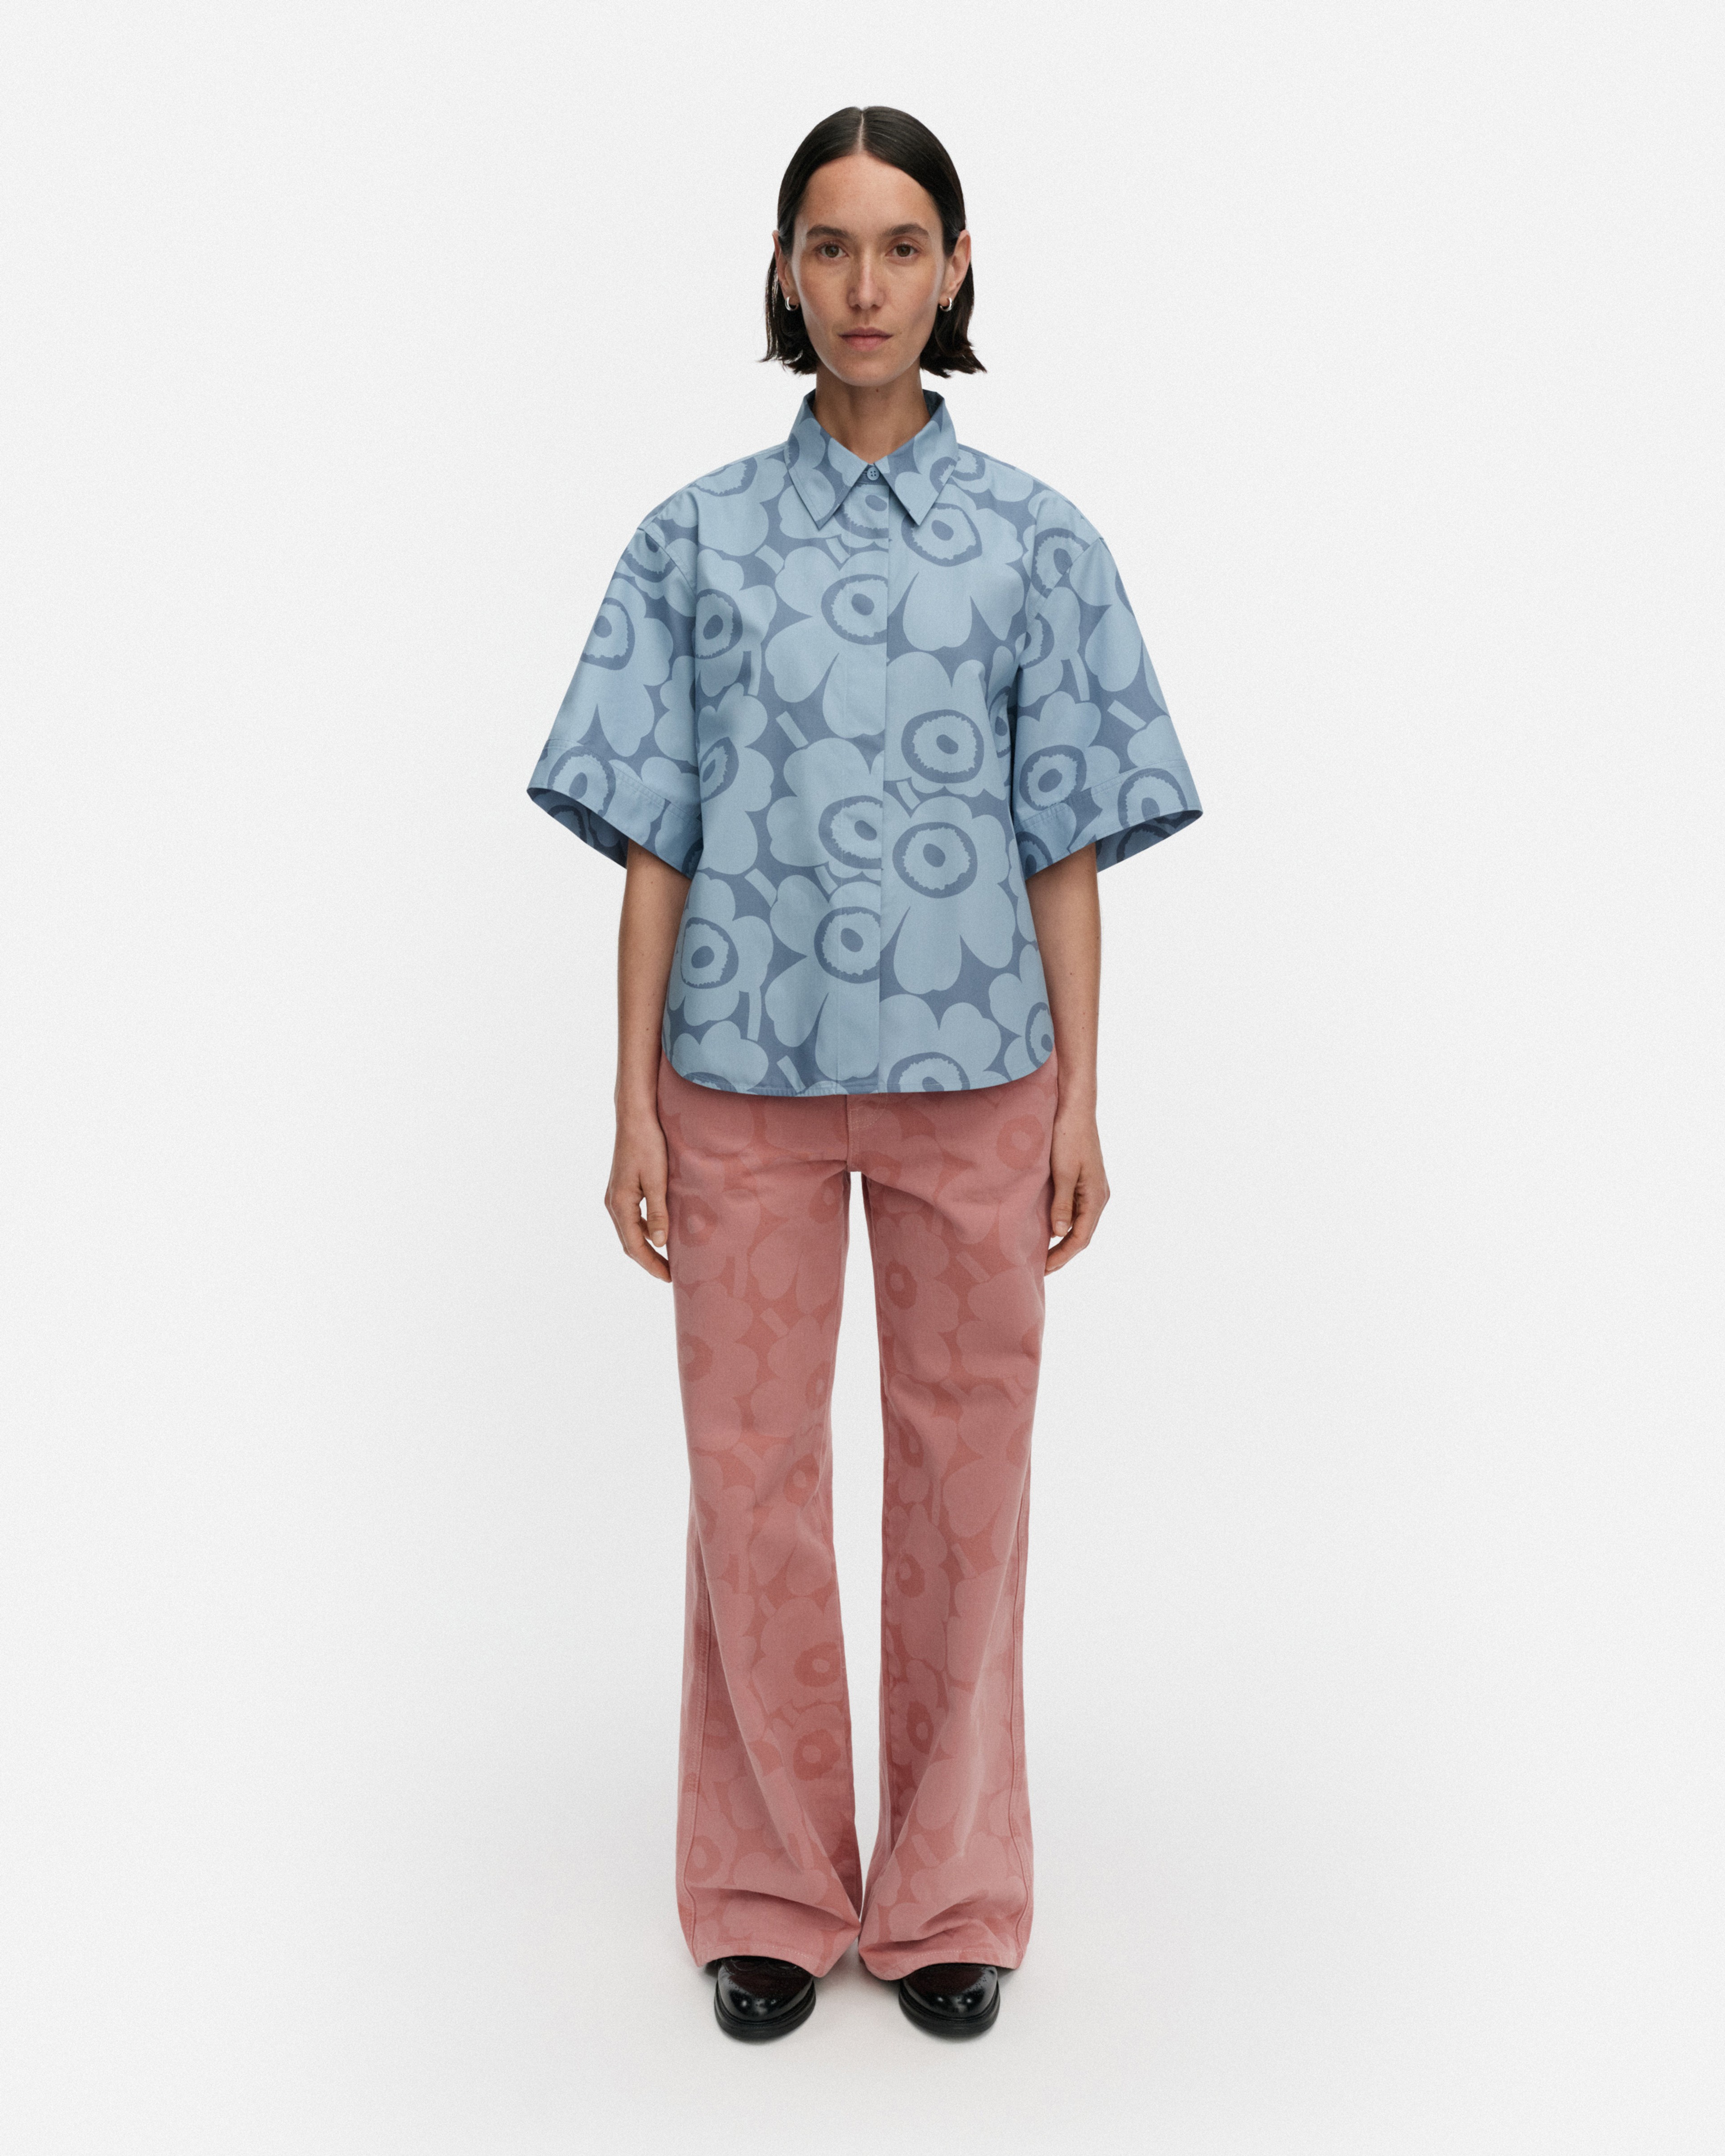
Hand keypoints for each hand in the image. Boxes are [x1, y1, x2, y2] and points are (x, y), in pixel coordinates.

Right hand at [606, 1109, 671, 1281]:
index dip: (651, 1264)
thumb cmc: (648, 1145)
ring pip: (630, 1231)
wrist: (635, 1117)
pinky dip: (645, 1231)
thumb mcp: (657, 1180)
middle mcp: (613, 1203)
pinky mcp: (623, 1189)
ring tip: (667, 1259)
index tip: (669, 1278)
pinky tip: (661, 1233)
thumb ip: (659, 1213)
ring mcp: (616, 1196)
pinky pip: (632, 1219)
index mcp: (620, 1204)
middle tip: (670, 1274)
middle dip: (649, 1260)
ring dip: (647, 1247)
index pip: (634, 1245)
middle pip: (629, 1242)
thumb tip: (660, 1243)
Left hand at [1046, 1104, 1109, 1274]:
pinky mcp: (1083, 1181)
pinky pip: (1074, 1210)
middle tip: (1039, 1269)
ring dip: (1061, 1240)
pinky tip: (1046, 1227)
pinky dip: (1061, 1223)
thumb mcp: (1062, 1172)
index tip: (1044, 1270)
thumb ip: (1062, 1204)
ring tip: (1040, 1254)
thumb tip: (1060, 1234)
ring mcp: (1091, 1189)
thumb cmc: (1068, 1136)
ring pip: (1078, 1224)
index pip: (1080, 1238)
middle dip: (1062, 1253)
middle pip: (1081, 1235)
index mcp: (1096, 1197)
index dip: (1062, 1257)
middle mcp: (1098, 1196)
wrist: (1074, 1107)